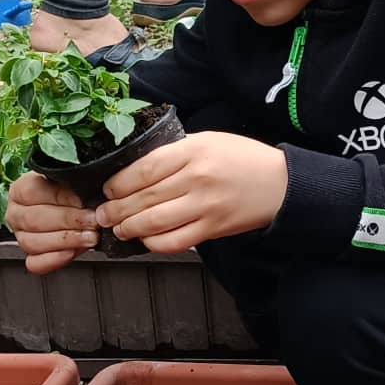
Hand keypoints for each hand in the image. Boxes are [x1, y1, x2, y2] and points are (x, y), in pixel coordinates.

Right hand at [5, 170, 98, 274]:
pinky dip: (53, 260)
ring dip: (65, 241)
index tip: (82, 201)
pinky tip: (71, 252)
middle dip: (68, 220)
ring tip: (89, 236)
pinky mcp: (31, 256)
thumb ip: (72, 183)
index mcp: (20, 190)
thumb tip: (85, 191)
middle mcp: (16, 214)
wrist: (76, 209)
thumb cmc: (71, 193)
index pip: (32, 192)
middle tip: (92, 220)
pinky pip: (36, 263)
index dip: (60, 197)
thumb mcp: (70, 181)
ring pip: (33, 243)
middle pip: (34, 219)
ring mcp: (21, 237)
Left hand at [95, 131, 288, 251]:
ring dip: (128, 228)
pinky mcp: (213, 229)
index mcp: (193, 151)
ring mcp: (205, 206)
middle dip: (115, 210)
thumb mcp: (209, 141)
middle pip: (142, 198)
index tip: (107, 189)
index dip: (118, 183)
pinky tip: (146, 239)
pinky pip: (174, 242)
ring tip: (119, 229)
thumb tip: (136, 169)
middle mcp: (197, 178)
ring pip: (153, 223)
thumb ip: (175, 152)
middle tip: (102, 214)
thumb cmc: (243, 158)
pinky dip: (153, 243)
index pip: (143, 169)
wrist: (281, 184)